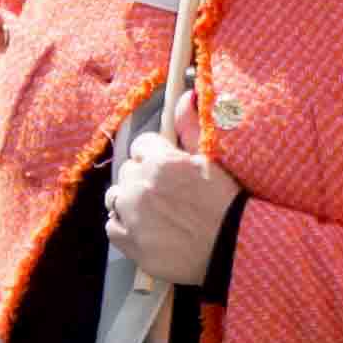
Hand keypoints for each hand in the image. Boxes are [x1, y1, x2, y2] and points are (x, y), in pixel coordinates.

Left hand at [109, 125, 239, 288]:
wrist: (231, 247)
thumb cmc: (226, 202)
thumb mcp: (212, 158)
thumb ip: (191, 126)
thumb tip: (185, 95)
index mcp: (160, 161)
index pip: (140, 145)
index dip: (154, 155)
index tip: (165, 166)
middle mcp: (140, 186)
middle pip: (127, 172)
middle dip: (140, 178)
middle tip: (163, 192)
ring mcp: (132, 215)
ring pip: (115, 198)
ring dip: (128, 201)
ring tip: (151, 211)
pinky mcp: (129, 243)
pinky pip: (111, 226)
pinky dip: (124, 226)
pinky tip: (144, 229)